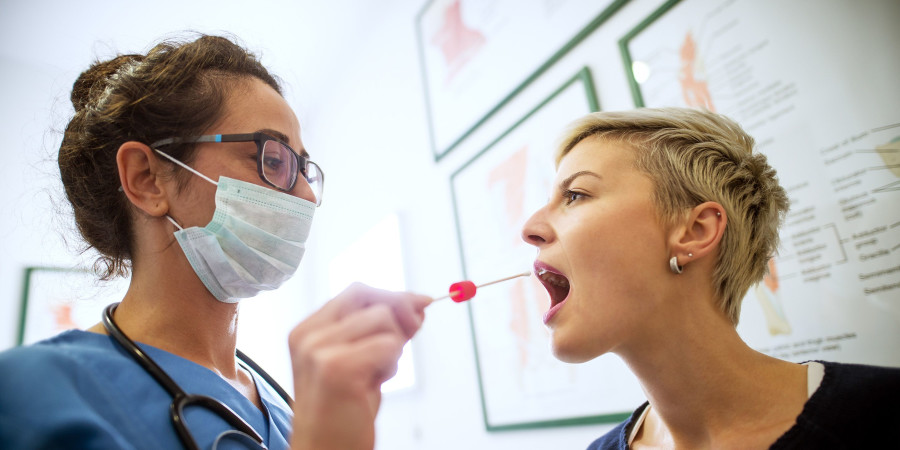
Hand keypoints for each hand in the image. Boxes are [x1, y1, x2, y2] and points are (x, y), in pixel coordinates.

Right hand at [288, 283, 429, 449]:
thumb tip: (417, 303)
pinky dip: (391, 364)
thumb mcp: (362, 361)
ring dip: (393, 346)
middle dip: (399, 313)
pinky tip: (374, 385)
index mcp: (307, 330)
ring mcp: (319, 350)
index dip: (392, 296)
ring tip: (376, 374)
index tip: (419, 304)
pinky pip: (388, 346)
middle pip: (370, 297)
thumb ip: (382, 331)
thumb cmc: (341, 413)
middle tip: (407, 338)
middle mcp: (309, 335)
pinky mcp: (337, 367)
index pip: (357, 292)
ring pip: (383, 319)